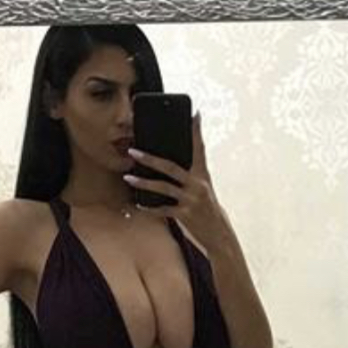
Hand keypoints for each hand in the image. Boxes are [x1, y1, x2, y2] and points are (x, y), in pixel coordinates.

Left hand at [123, 112, 230, 254]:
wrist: (218, 233)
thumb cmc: (207, 208)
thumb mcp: (204, 186)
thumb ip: (194, 171)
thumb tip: (175, 159)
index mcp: (202, 174)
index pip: (199, 148)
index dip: (196, 131)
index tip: (194, 113)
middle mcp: (198, 184)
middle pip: (171, 167)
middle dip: (150, 158)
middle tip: (133, 151)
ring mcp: (191, 200)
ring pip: (163, 187)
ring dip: (144, 182)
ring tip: (128, 177)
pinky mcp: (186, 215)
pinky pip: (163, 210)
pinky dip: (150, 207)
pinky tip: (138, 203)